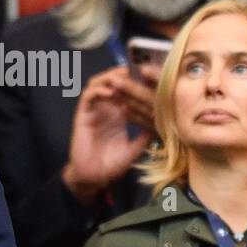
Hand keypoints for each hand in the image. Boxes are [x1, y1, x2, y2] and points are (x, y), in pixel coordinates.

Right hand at [62, 65, 155, 203]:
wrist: (94, 178)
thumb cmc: (113, 164)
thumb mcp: (136, 148)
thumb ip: (146, 135)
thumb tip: (163, 125)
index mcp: (120, 113)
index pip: (129, 91)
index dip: (139, 83)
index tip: (153, 77)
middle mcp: (107, 108)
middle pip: (114, 81)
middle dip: (126, 74)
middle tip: (139, 69)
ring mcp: (95, 110)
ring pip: (99, 83)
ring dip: (111, 77)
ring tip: (124, 76)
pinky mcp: (83, 115)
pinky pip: (89, 96)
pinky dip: (99, 91)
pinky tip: (111, 93)